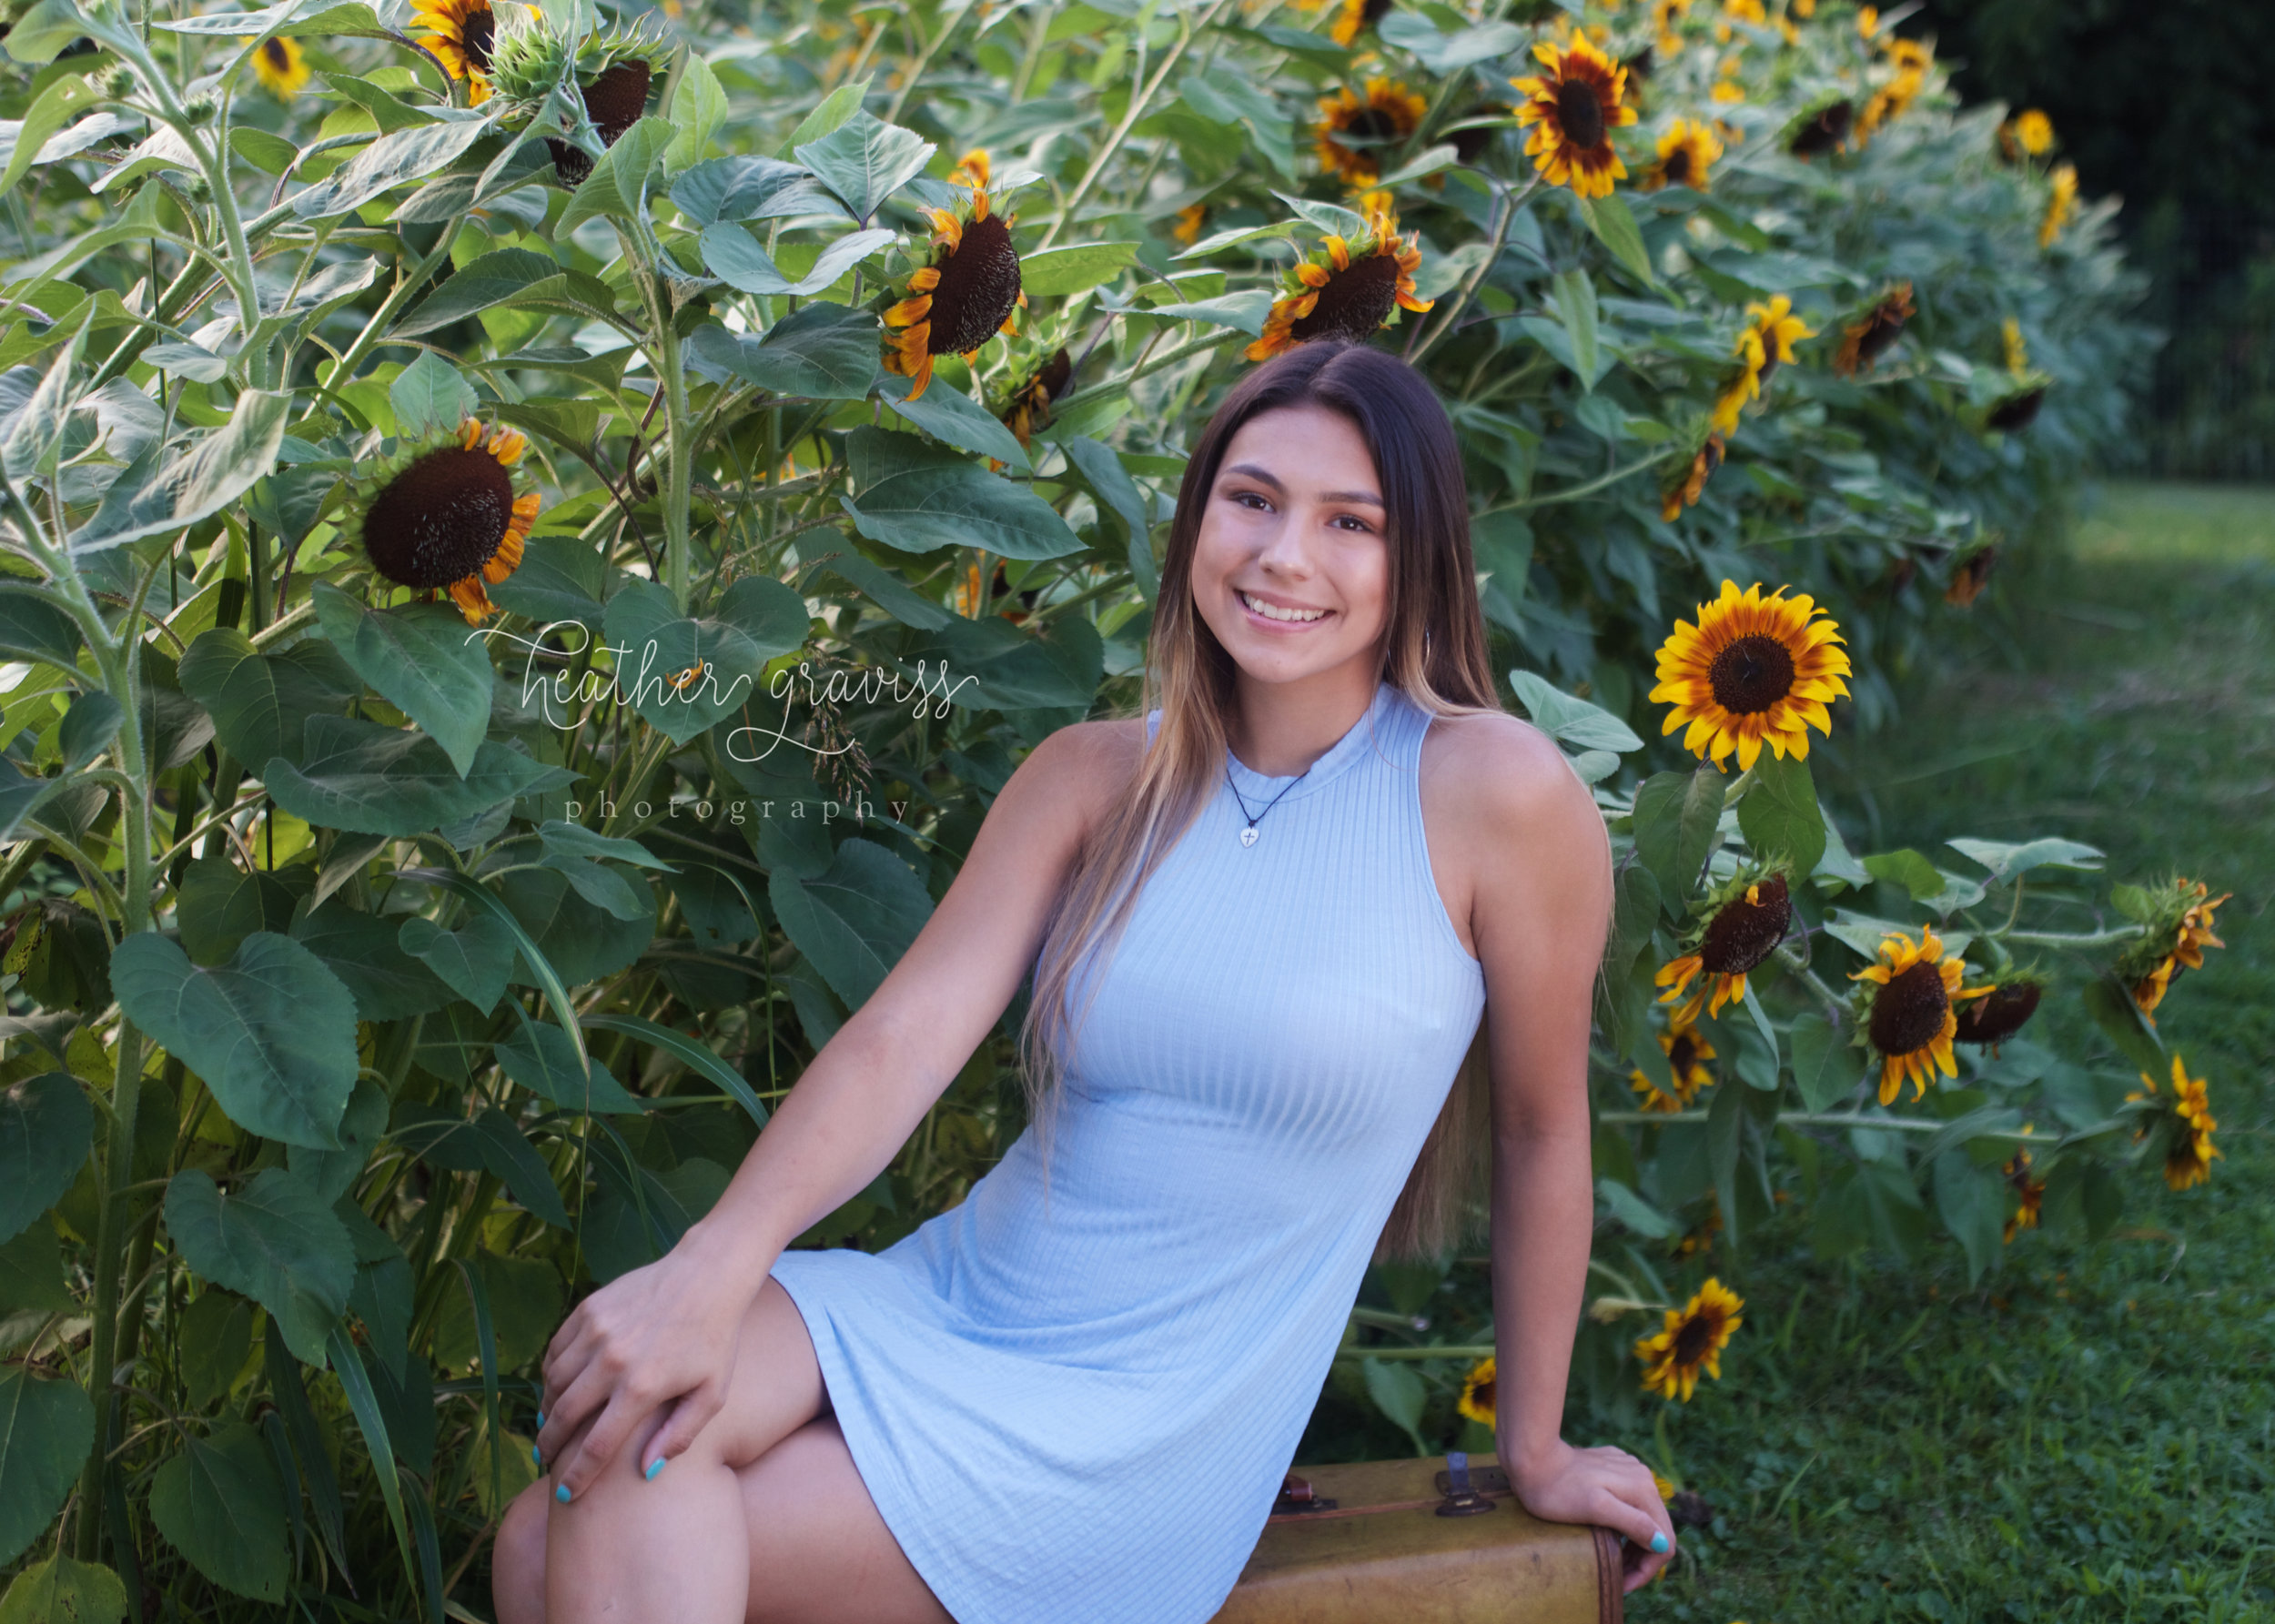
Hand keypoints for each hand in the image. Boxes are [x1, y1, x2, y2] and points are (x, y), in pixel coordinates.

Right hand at [534, 1239, 756, 1500]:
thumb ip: (679, 1435)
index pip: (596, 1447)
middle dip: (550, 1445)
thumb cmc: (715, 1339)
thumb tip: (646, 1471)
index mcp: (642, 1387)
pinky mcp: (588, 1310)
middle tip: (545, 1459)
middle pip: (562, 1417)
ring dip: (548, 1409)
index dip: (577, 1476)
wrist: (707, 1275)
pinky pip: (556, 1351)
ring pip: (553, 1383)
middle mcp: (612, 1360)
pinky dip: (551, 1373)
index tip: (567, 1495)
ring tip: (551, 1425)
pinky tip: (558, 1386)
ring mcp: (596, 1332)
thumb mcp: (712, 1393)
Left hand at [1503, 1437, 1676, 1593]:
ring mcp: (1629, 1470)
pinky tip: (1608, 1533)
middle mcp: (1643, 1478)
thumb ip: (1632, 1523)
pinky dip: (1624, 1523)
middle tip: (1619, 1578)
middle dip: (1642, 1558)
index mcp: (1643, 1490)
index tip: (1623, 1583)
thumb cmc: (1558, 1490)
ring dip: (1634, 1543)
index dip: (1647, 1569)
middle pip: (1657, 1529)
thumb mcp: (1595, 1509)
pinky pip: (1630, 1502)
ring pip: (1644, 1516)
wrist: (1532, 1458)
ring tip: (1615, 1561)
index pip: (1664, 1541)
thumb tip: (1660, 1542)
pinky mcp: (1615, 1468)